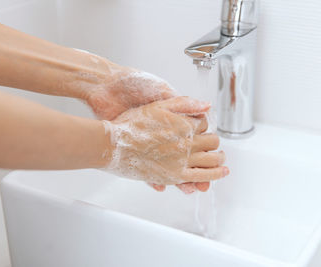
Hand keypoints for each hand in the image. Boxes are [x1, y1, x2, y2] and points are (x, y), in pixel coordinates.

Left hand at [84, 64, 219, 192]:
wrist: (106, 88)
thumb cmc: (134, 85)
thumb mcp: (163, 92)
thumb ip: (184, 103)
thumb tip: (207, 107)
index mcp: (172, 120)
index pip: (195, 140)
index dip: (206, 151)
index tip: (214, 161)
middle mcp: (162, 134)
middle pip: (185, 158)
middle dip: (197, 170)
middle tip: (204, 182)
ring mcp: (148, 142)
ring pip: (168, 167)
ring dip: (179, 179)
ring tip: (187, 188)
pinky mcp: (133, 146)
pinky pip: (146, 168)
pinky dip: (154, 179)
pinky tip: (160, 186)